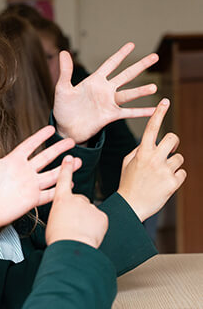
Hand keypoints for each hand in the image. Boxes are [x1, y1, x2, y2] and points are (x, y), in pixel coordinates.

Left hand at [0, 124, 81, 245]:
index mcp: (12, 161)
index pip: (30, 145)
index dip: (40, 137)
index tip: (50, 128)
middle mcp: (23, 172)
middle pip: (45, 157)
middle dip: (59, 149)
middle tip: (71, 141)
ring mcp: (29, 186)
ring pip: (51, 174)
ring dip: (64, 168)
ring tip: (77, 160)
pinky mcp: (31, 200)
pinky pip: (49, 194)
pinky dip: (59, 189)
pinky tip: (69, 184)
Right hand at [46, 156, 107, 247]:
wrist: (73, 247)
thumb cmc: (59, 238)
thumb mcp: (51, 221)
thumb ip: (59, 213)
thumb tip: (63, 216)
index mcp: (61, 200)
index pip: (63, 179)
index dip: (67, 168)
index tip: (70, 159)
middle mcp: (76, 200)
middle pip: (79, 202)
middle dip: (78, 211)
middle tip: (73, 225)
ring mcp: (90, 206)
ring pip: (90, 212)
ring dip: (87, 220)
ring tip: (80, 232)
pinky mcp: (101, 215)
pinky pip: (99, 220)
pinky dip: (96, 226)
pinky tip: (89, 234)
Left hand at [53, 43, 157, 143]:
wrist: (65, 128)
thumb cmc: (63, 108)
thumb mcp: (62, 88)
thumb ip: (65, 71)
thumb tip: (63, 52)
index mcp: (94, 81)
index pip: (110, 64)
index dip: (120, 54)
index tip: (132, 44)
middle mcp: (105, 90)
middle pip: (126, 75)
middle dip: (140, 66)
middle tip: (155, 57)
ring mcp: (109, 103)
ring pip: (129, 94)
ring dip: (141, 91)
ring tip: (154, 87)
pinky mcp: (110, 116)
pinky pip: (129, 112)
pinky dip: (142, 112)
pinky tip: (154, 110)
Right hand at [117, 98, 186, 221]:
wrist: (130, 206)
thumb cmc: (128, 183)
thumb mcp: (127, 164)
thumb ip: (139, 150)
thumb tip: (151, 142)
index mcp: (141, 152)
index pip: (151, 128)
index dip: (159, 113)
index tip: (165, 101)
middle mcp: (154, 159)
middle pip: (173, 139)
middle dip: (173, 142)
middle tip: (169, 150)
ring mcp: (164, 171)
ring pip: (179, 158)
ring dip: (173, 164)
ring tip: (161, 175)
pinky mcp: (173, 183)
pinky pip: (182, 173)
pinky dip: (176, 177)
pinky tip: (165, 184)